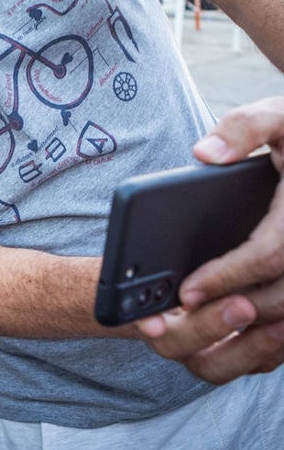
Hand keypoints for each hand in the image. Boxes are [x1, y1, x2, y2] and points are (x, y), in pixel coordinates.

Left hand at [135, 97, 283, 381]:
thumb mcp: (283, 117)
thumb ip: (245, 127)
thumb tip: (203, 154)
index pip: (270, 256)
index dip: (226, 276)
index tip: (186, 291)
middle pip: (282, 298)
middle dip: (230, 311)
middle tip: (177, 318)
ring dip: (248, 332)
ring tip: (192, 328)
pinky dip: (265, 332)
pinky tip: (222, 326)